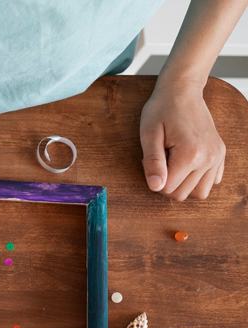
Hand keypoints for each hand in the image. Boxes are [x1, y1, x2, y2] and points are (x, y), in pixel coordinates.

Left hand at [140, 79, 224, 200]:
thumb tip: (156, 187)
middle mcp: (209, 158)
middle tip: (162, 158)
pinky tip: (187, 162)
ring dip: (183, 184)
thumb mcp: (149, 135)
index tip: (152, 158)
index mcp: (190, 154)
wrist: (182, 91)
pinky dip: (197, 178)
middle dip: (167, 182)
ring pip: (199, 192)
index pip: (167, 189)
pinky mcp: (220, 154)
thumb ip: (152, 163)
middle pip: (182, 194)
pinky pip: (211, 181)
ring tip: (174, 162)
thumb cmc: (161, 110)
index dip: (154, 178)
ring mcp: (217, 157)